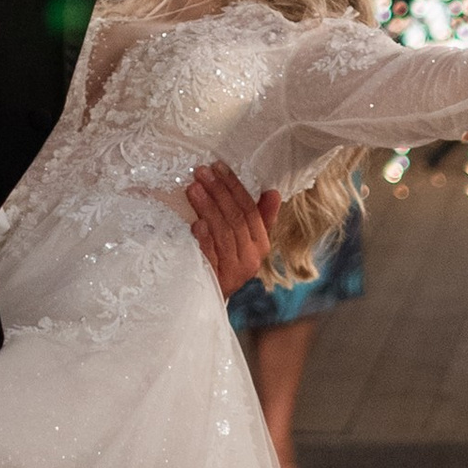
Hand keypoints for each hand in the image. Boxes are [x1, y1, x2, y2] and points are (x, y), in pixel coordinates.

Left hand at [181, 162, 279, 299]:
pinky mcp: (214, 281)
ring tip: (193, 189)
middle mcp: (250, 258)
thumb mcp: (244, 240)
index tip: (218, 167)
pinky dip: (204, 240)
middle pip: (236, 219)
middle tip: (201, 173)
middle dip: (218, 192)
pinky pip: (211, 257)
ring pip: (223, 234)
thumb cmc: (226, 261)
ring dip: (208, 209)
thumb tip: (273, 192)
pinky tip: (195, 224)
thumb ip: (259, 217)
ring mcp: (233, 271)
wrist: (208, 300)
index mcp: (260, 244)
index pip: (250, 210)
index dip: (234, 187)